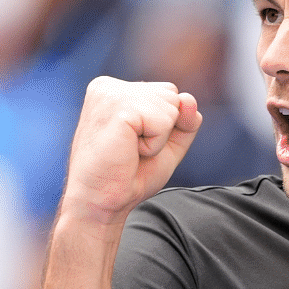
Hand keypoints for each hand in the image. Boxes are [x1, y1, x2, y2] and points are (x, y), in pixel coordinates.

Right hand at [60, 76, 201, 226]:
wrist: (100, 203)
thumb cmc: (127, 175)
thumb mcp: (166, 143)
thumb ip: (184, 119)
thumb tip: (188, 98)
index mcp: (114, 89)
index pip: (169, 93)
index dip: (165, 126)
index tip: (134, 144)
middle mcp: (109, 86)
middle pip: (173, 96)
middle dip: (164, 130)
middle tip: (132, 150)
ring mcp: (111, 94)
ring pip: (172, 107)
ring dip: (159, 138)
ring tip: (129, 150)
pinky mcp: (118, 107)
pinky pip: (164, 121)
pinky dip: (155, 144)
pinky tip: (129, 151)